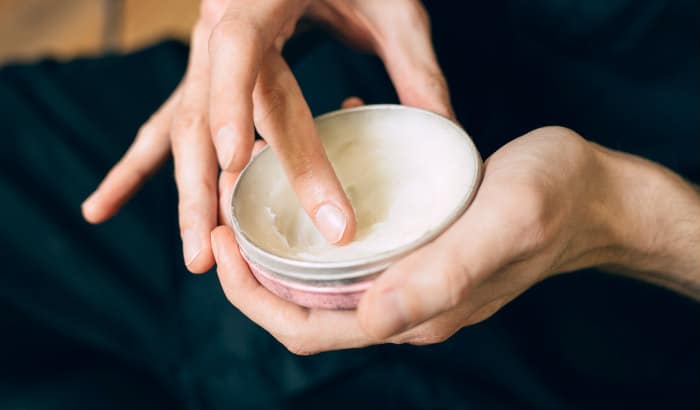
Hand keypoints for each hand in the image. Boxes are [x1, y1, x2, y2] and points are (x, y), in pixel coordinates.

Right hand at [81, 0, 452, 272]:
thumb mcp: (391, 6)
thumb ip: (414, 68)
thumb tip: (443, 138)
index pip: (247, 61)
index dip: (236, 111)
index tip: (241, 167)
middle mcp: (218, 26)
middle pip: (204, 112)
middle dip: (207, 184)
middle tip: (211, 252)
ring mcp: (204, 54)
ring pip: (183, 129)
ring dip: (184, 192)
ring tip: (195, 254)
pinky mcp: (206, 76)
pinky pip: (165, 124)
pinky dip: (135, 167)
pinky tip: (101, 206)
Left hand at [211, 125, 630, 353]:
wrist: (595, 195)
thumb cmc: (555, 203)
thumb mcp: (502, 226)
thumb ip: (443, 275)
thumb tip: (374, 317)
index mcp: (415, 313)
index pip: (308, 329)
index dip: (253, 296)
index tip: (224, 241)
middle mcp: (405, 304)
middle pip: (303, 305)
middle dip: (253, 266)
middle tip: (227, 207)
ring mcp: (411, 277)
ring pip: (322, 272)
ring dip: (282, 235)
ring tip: (259, 182)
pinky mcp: (419, 248)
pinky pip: (354, 241)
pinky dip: (325, 209)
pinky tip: (327, 156)